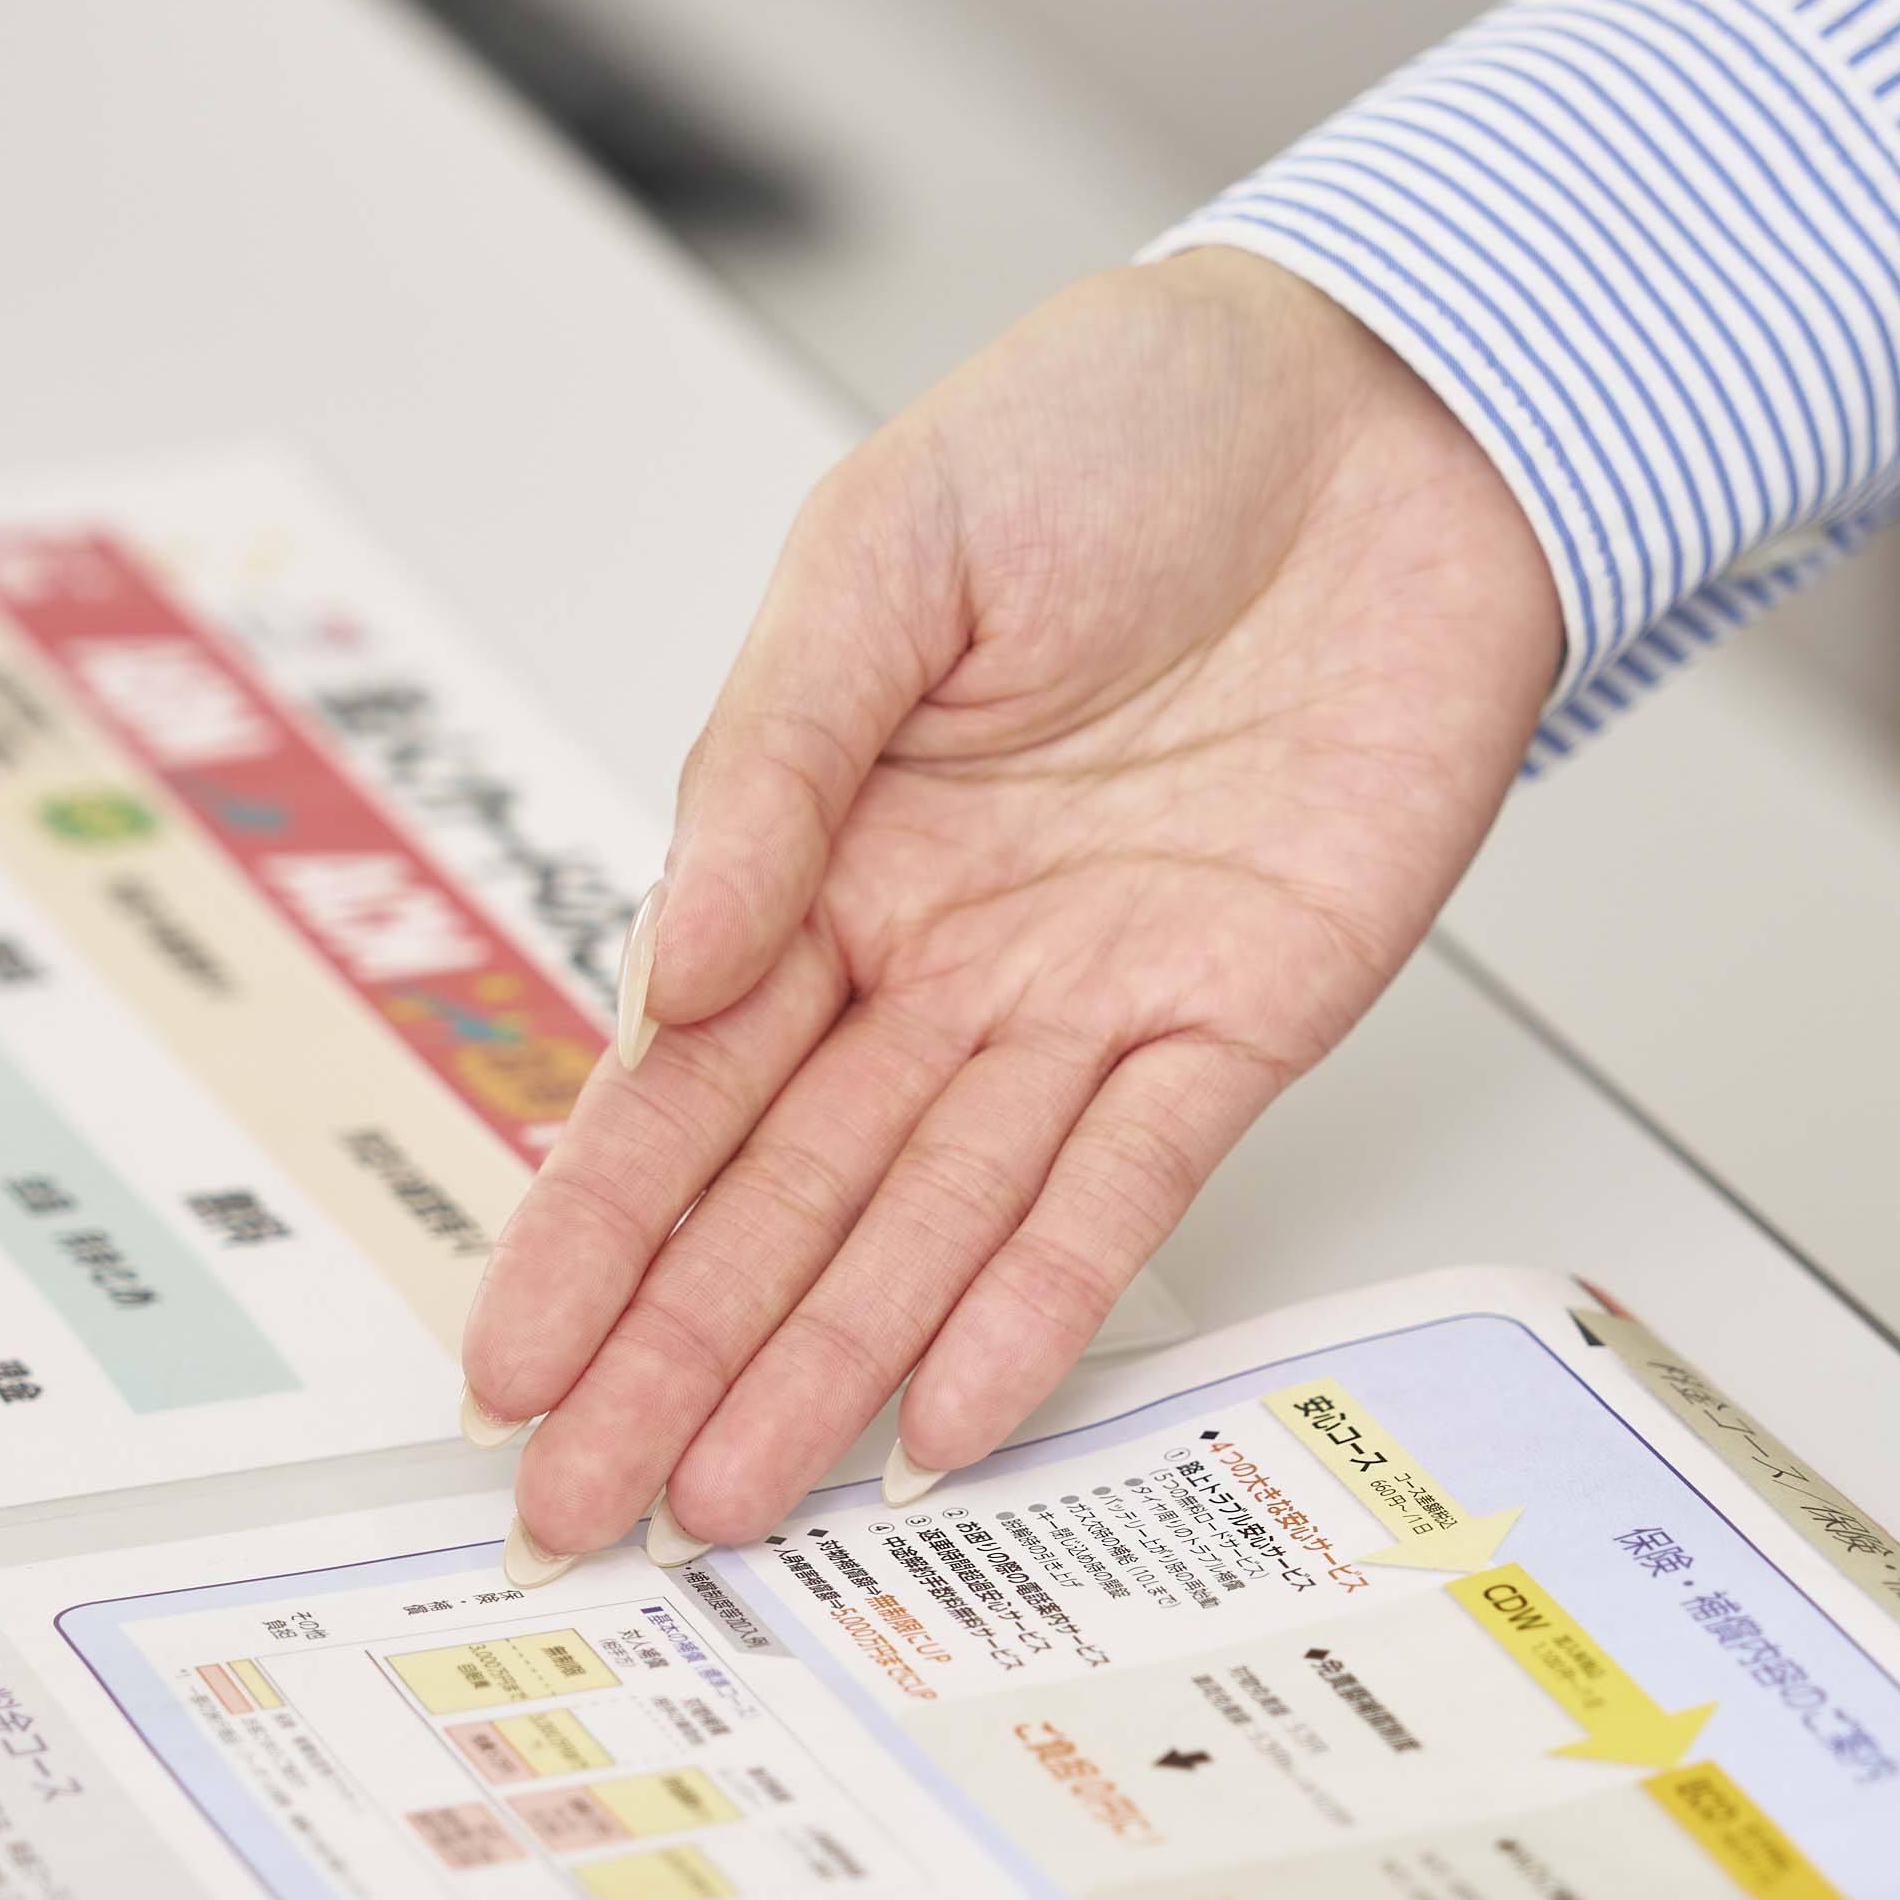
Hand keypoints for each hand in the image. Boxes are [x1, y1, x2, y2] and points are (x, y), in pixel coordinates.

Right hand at [462, 245, 1563, 1574]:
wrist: (1390, 395)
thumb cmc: (1127, 421)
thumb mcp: (887, 545)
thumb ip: (769, 760)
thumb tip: (673, 967)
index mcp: (824, 842)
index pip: (677, 1079)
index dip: (590, 1228)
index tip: (509, 1356)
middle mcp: (940, 952)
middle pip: (783, 1196)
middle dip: (672, 1355)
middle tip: (577, 1504)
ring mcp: (1083, 999)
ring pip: (931, 1227)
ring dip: (827, 1369)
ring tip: (726, 1504)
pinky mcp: (1239, 1015)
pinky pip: (1127, 1189)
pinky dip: (1040, 1305)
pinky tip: (948, 1416)